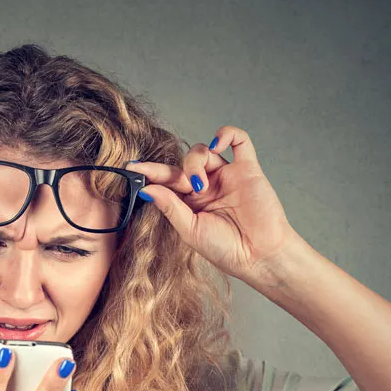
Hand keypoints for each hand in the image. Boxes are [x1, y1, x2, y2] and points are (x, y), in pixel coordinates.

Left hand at [129, 126, 300, 281]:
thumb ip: (170, 207)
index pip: (165, 181)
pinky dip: (227, 134)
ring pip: (203, 151)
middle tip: (182, 186)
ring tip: (201, 186)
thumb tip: (146, 189)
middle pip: (181, 164)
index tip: (131, 167)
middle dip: (173, 171)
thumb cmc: (226, 249)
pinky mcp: (248, 169)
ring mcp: (226, 175)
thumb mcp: (190, 230)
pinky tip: (217, 144)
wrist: (259, 256)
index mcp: (190, 202)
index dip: (149, 173)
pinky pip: (240, 141)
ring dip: (195, 162)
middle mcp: (207, 186)